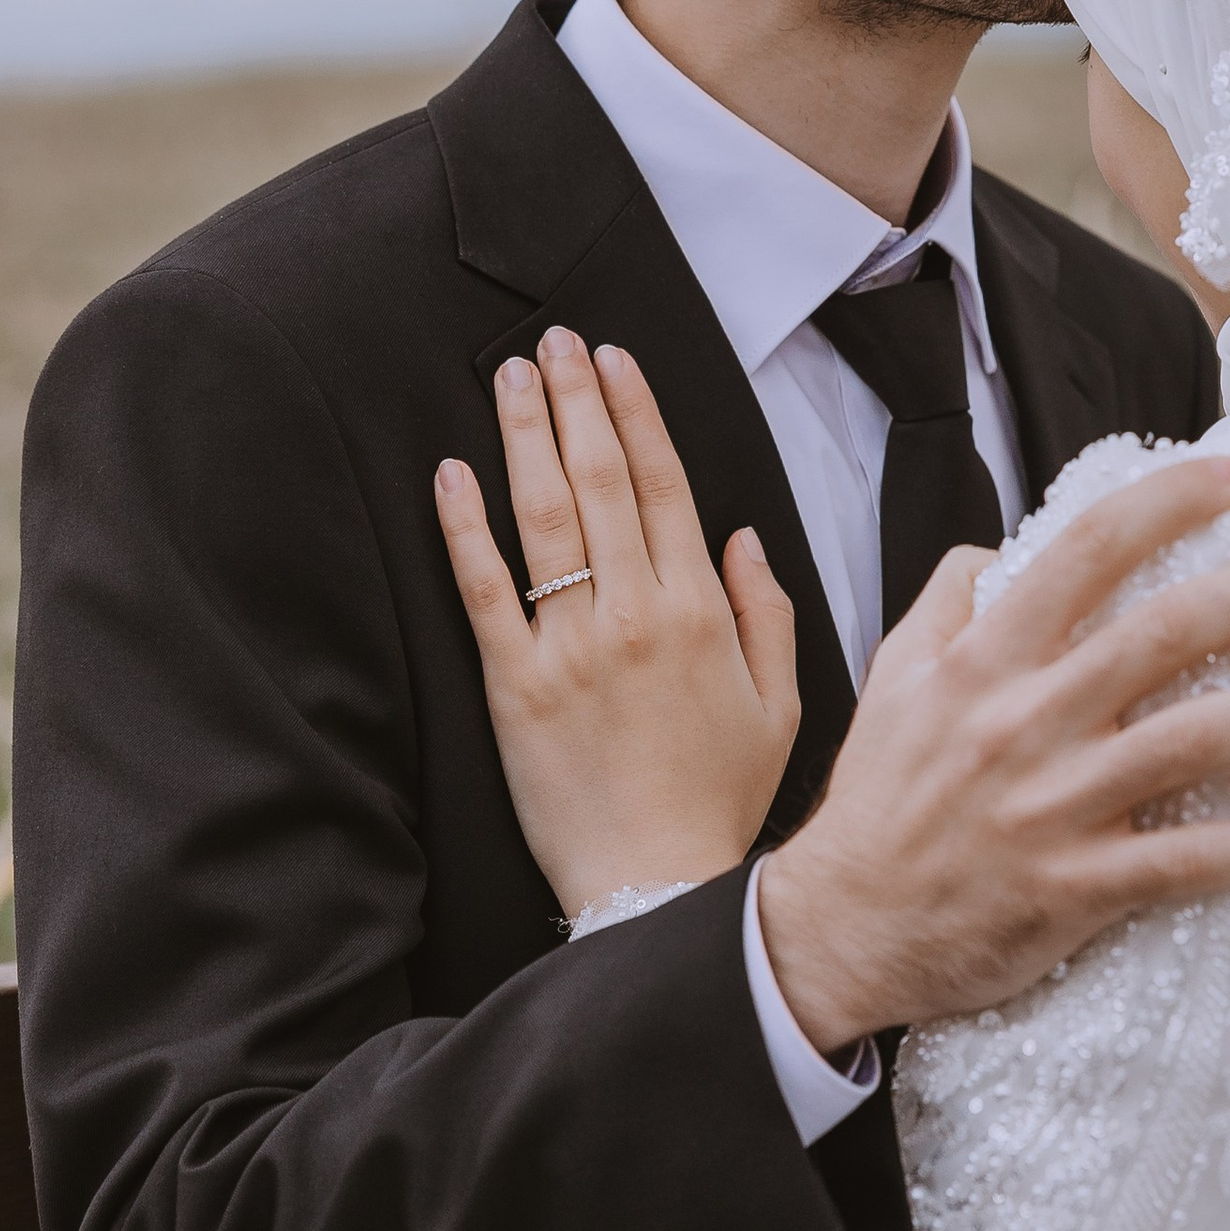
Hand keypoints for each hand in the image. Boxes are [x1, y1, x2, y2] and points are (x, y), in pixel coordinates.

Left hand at [436, 330, 801, 917]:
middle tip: (553, 342)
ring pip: (543, 516)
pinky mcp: (514, 687)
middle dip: (576, 400)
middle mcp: (635, 613)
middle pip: (600, 481)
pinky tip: (451, 473)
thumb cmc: (717, 802)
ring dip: (525, 435)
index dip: (635, 412)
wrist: (656, 888)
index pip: (664, 484)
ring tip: (510, 377)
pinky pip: (485, 590)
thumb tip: (740, 534)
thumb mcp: (778, 705)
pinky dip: (466, 527)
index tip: (613, 359)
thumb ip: (765, 610)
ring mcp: (570, 647)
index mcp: (700, 611)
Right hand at [756, 454, 1229, 1052]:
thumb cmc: (877, 800)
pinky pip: (1185, 863)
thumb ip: (949, 602)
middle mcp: (1027, 721)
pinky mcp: (1077, 888)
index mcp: (987, 660)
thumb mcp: (892, 677)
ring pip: (1190, 743)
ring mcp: (1056, 806)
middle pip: (1162, 636)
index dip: (1167, 505)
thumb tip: (1002, 551)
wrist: (838, 929)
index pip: (1088, 554)